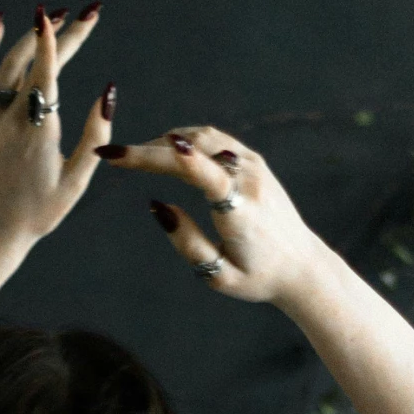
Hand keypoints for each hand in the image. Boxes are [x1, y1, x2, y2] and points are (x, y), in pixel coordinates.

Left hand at [0, 2, 114, 254]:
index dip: (60, 40)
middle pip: (36, 63)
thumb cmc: (40, 211)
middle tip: (85, 14)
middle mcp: (11, 119)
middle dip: (62, 34)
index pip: (49, 71)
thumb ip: (95, 136)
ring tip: (53, 20)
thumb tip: (108, 94)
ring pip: (10, 65)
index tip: (73, 15)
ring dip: (32, 38)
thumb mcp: (76, 181)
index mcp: (39, 131)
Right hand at [94, 126, 326, 305]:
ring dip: (164, 143)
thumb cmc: (256, 276)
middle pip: (193, 150)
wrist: (301, 264)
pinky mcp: (253, 160)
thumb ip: (186, 243)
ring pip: (201, 137)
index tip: (131, 153)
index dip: (167, 159)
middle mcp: (249, 181)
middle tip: (111, 155)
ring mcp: (253, 166)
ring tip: (134, 156)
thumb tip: (157, 206)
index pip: (203, 174)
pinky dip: (184, 140)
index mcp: (241, 213)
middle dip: (148, 151)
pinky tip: (164, 150)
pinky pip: (213, 139)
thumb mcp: (218, 276)